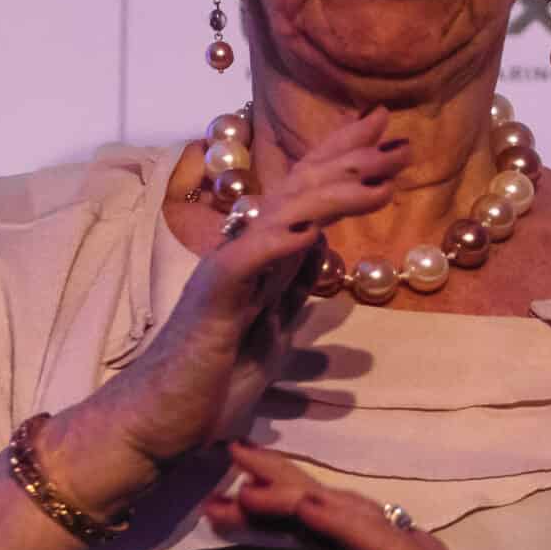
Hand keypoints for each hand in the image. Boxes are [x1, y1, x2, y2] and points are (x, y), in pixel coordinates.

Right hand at [84, 109, 403, 470]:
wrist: (157, 421)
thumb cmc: (210, 379)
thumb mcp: (273, 327)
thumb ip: (294, 285)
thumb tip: (322, 246)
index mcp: (261, 258)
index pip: (306, 195)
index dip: (343, 160)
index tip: (386, 134)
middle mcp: (242, 252)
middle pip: (297, 188)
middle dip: (346, 155)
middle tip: (392, 128)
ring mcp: (225, 272)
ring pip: (280, 215)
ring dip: (332, 191)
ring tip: (379, 177)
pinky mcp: (212, 303)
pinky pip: (246, 263)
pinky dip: (279, 241)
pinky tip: (314, 228)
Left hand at [207, 444, 550, 549]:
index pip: (312, 531)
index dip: (269, 509)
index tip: (220, 497)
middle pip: (325, 511)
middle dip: (274, 488)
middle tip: (226, 465)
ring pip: (349, 519)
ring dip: (299, 499)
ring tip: (252, 485)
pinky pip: (385, 546)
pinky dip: (348, 525)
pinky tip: (313, 509)